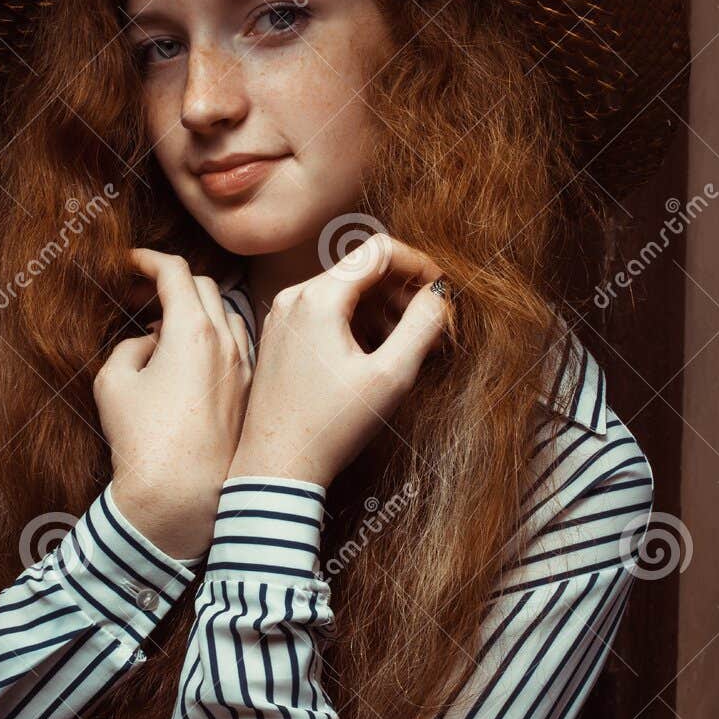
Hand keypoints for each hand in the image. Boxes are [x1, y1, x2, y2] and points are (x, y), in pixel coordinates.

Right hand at [93, 249, 252, 557]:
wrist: (182, 499)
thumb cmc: (142, 441)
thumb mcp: (114, 382)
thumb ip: (130, 346)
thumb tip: (150, 342)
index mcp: (192, 331)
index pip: (176, 271)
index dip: (150, 259)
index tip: (132, 261)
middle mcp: (227, 343)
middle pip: (206, 287)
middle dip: (173, 281)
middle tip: (144, 291)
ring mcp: (245, 369)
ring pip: (227, 316)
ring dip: (198, 310)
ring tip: (166, 328)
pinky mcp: (250, 395)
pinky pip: (237, 349)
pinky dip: (214, 340)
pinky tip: (191, 361)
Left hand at [227, 231, 451, 488]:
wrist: (276, 467)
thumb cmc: (332, 426)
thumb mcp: (390, 376)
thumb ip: (422, 325)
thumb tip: (439, 293)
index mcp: (317, 297)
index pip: (379, 251)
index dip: (419, 264)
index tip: (441, 293)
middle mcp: (292, 297)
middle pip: (360, 268)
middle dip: (401, 289)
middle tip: (431, 322)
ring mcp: (281, 317)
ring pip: (343, 290)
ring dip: (381, 306)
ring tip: (407, 342)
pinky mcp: (279, 338)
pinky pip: (324, 311)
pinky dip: (355, 321)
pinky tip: (374, 353)